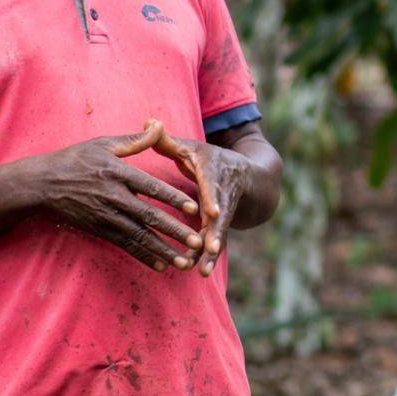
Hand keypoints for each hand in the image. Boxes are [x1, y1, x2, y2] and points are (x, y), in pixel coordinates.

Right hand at [36, 119, 203, 270]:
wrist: (40, 185)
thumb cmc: (75, 160)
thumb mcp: (103, 144)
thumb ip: (135, 140)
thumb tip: (159, 125)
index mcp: (118, 174)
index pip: (151, 187)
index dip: (172, 198)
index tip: (193, 207)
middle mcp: (113, 197)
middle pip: (148, 216)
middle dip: (174, 231)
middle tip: (197, 242)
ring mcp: (106, 216)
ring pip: (139, 236)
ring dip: (162, 250)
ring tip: (184, 261)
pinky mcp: (99, 229)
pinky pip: (125, 245)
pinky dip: (143, 256)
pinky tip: (161, 266)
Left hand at [153, 133, 252, 275]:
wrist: (248, 174)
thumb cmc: (209, 159)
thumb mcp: (191, 146)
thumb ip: (167, 140)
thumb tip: (148, 123)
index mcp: (213, 169)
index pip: (212, 183)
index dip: (212, 197)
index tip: (212, 211)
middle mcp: (221, 191)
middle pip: (220, 213)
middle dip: (216, 231)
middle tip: (210, 247)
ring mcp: (224, 209)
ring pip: (219, 230)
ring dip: (212, 249)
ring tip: (203, 269)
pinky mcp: (222, 223)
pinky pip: (216, 240)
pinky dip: (210, 256)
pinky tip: (202, 272)